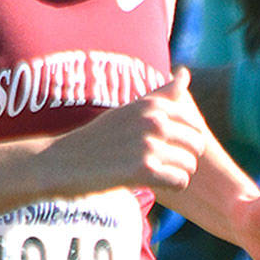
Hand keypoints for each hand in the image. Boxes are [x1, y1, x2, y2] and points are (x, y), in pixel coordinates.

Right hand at [48, 68, 207, 194]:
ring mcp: (148, 144)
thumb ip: (161, 94)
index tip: (164, 146)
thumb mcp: (130, 109)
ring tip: (154, 173)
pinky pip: (180, 181)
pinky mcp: (143, 170)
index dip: (184, 139)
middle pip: (196, 144)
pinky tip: (152, 183)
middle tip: (161, 163)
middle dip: (184, 156)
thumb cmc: (99, 138)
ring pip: (190, 164)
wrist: (63, 162)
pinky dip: (170, 186)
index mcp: (151, 104)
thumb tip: (184, 72)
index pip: (194, 123)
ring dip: (177, 173)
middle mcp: (153, 120)